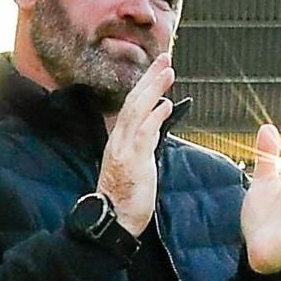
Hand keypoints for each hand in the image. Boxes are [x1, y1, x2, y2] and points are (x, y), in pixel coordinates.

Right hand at [95, 51, 174, 237]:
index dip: (145, 86)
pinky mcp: (132, 162)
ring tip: (168, 72)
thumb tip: (156, 126)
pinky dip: (154, 118)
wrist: (112, 221)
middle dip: (149, 79)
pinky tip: (166, 105)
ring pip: (136, 112)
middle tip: (165, 59)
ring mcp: (124, 150)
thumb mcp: (136, 165)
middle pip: (133, 102)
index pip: (132, 106)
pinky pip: (143, 135)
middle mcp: (119, 141)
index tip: (158, 70)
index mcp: (119, 141)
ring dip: (153, 90)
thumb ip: (145, 144)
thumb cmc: (126, 197)